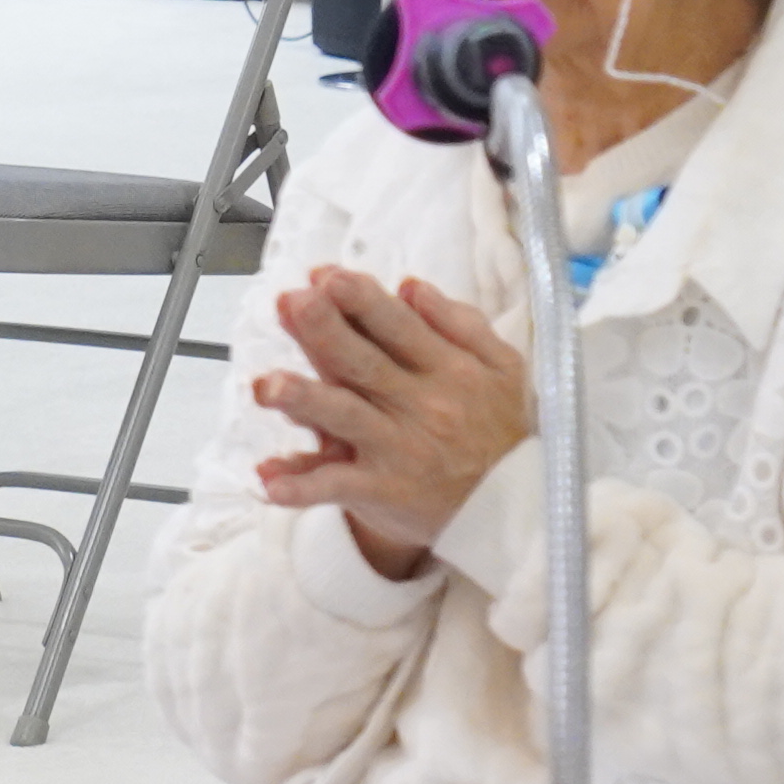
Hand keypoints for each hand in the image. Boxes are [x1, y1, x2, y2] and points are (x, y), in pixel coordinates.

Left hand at [251, 266, 534, 577]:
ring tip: (269, 386)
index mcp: (449, 369)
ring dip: (306, 401)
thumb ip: (460, 324)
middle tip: (293, 303)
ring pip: (347, 418)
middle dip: (326, 331)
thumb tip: (411, 287)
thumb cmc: (497, 429)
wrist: (513, 506)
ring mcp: (400, 449)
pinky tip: (270, 481)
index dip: (361, 300)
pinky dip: (303, 486)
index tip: (327, 277)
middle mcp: (422, 405)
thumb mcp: (502, 368)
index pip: (398, 326)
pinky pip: (338, 487)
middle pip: (364, 362)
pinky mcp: (384, 491)